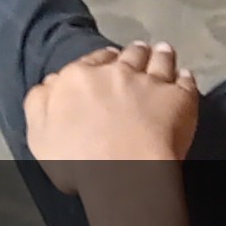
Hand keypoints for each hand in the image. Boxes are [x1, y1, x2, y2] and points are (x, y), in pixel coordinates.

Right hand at [27, 41, 200, 171]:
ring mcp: (150, 82)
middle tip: (137, 53)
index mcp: (78, 78)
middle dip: (132, 54)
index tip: (107, 62)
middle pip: (127, 55)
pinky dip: (185, 76)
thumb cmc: (77, 161)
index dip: (100, 62)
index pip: (90, 61)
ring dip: (160, 53)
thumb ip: (40, 104)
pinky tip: (185, 76)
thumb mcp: (40, 135)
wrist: (123, 174)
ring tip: (162, 51)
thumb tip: (50, 84)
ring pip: (159, 58)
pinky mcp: (179, 97)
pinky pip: (185, 80)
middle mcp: (115, 72)